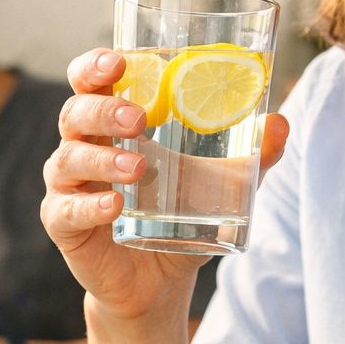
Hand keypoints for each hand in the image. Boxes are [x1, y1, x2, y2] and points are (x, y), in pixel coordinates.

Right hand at [40, 48, 289, 322]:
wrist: (157, 282)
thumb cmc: (179, 217)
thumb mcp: (221, 186)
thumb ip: (250, 157)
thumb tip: (280, 125)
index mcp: (111, 125)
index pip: (89, 82)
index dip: (94, 66)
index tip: (117, 61)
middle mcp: (82, 148)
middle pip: (75, 113)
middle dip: (104, 110)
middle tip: (139, 118)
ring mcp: (68, 187)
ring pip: (68, 159)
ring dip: (102, 158)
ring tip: (138, 167)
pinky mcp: (63, 224)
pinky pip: (67, 210)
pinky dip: (90, 205)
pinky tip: (114, 206)